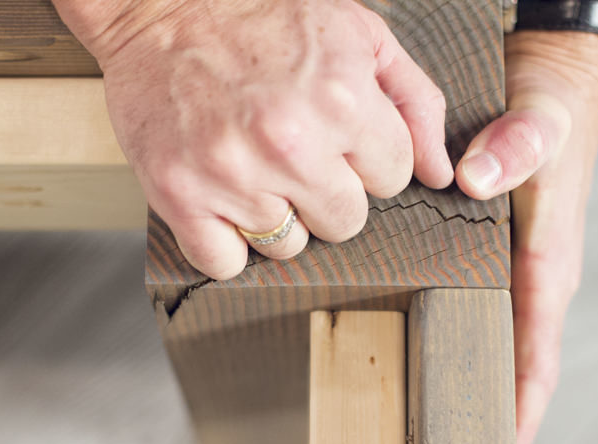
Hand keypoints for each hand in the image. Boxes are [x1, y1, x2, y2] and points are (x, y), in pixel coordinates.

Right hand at [54, 0, 452, 278]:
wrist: (157, 10)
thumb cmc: (260, 18)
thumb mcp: (357, 34)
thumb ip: (414, 101)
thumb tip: (440, 173)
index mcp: (342, 98)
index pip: (392, 178)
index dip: (366, 157)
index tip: (336, 134)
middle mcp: (289, 141)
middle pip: (346, 222)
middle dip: (328, 191)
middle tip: (293, 151)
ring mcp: (232, 175)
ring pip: (289, 248)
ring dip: (276, 216)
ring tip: (253, 165)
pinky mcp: (180, 198)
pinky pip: (227, 264)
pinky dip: (225, 242)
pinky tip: (222, 197)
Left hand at [455, 32, 597, 443]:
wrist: (552, 83)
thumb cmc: (550, 108)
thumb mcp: (539, 119)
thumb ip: (515, 147)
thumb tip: (479, 182)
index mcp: (549, 267)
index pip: (538, 359)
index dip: (520, 413)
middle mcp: (534, 281)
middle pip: (514, 368)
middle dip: (488, 418)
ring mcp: (514, 274)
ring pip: (492, 346)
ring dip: (468, 387)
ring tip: (428, 435)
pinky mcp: (494, 260)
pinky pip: (475, 316)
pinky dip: (451, 344)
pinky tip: (417, 360)